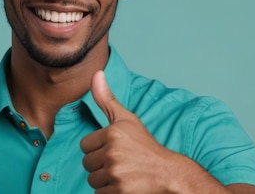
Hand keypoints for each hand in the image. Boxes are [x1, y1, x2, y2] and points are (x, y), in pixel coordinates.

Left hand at [80, 70, 183, 192]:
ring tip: (122, 174)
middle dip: (100, 166)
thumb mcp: (127, 119)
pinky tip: (124, 186)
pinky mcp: (120, 192)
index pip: (85, 146)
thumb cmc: (146, 146)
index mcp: (112, 133)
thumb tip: (96, 73)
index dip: (98, 149)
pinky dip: (110, 193)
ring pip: (92, 180)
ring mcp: (116, 173)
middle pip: (87, 164)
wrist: (169, 173)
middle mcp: (112, 152)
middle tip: (120, 163)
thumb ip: (106, 99)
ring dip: (104, 180)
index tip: (115, 150)